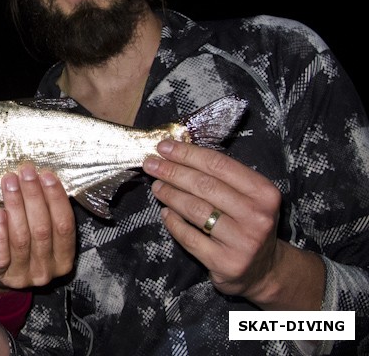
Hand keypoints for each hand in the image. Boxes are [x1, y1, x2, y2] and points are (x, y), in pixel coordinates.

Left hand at [0, 162, 75, 290]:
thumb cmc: (19, 240)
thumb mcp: (38, 229)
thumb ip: (44, 211)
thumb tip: (42, 176)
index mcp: (63, 257)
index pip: (65, 225)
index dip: (57, 199)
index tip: (47, 174)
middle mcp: (47, 270)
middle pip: (42, 229)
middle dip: (34, 196)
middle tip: (26, 172)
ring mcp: (23, 275)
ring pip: (21, 237)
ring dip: (15, 205)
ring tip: (9, 182)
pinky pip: (0, 253)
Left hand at [145, 140, 290, 304]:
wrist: (263, 269)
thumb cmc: (248, 223)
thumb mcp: (248, 197)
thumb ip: (221, 177)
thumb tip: (177, 154)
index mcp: (264, 193)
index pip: (219, 165)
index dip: (188, 153)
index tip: (164, 147)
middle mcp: (257, 216)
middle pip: (204, 186)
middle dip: (172, 171)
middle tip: (151, 164)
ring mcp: (242, 242)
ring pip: (195, 210)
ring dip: (170, 194)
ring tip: (156, 186)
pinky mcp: (225, 262)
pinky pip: (189, 237)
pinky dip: (173, 222)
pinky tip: (165, 212)